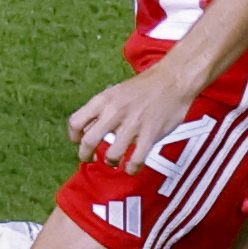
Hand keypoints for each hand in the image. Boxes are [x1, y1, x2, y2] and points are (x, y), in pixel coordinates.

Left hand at [66, 60, 205, 174]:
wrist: (173, 79)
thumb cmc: (144, 87)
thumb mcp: (116, 92)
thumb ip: (101, 111)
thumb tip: (88, 131)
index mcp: (103, 100)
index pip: (76, 122)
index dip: (74, 137)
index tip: (79, 142)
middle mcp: (114, 112)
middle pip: (89, 142)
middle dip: (86, 155)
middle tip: (91, 159)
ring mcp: (133, 124)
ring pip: (112, 155)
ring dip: (111, 162)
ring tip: (114, 161)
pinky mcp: (150, 134)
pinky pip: (136, 160)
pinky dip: (132, 168)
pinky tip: (131, 168)